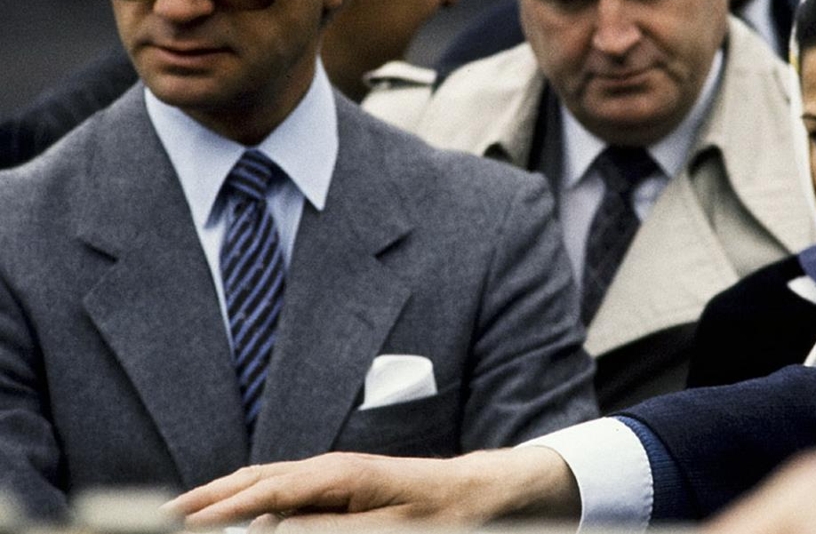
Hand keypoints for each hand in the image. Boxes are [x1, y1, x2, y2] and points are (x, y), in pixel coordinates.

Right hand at [164, 447, 579, 529]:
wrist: (473, 493)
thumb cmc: (436, 514)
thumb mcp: (385, 531)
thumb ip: (326, 530)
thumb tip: (271, 526)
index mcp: (336, 475)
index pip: (262, 492)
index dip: (218, 509)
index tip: (177, 522)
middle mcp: (328, 467)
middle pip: (253, 479)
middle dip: (206, 497)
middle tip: (162, 515)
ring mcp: (331, 473)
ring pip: (263, 480)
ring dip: (223, 494)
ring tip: (183, 512)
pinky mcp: (337, 484)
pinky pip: (282, 488)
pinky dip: (250, 496)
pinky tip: (237, 511)